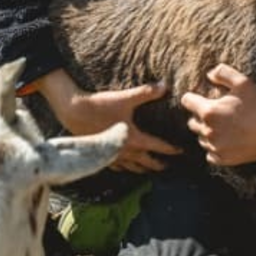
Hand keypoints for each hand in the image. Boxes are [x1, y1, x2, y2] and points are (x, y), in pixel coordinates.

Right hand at [54, 80, 182, 172]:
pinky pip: (117, 166)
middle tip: (168, 166)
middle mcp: (125, 151)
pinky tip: (125, 166)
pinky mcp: (101, 153)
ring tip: (149, 169)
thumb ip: (146, 92)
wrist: (74, 112)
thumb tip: (165, 86)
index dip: (172, 149)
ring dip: (143, 169)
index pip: (158, 147)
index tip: (182, 152)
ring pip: (132, 167)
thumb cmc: (100, 105)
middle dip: (158, 164)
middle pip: (147, 162)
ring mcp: (112, 155)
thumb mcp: (125, 98)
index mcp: (134, 139)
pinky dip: (125, 168)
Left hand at [181, 65, 255, 166]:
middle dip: (200, 115)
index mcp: (209, 111)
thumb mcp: (242, 81)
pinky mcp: (225, 160)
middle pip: (192, 122)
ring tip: (224, 125)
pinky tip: (226, 140)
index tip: (203, 96)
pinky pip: (210, 154)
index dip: (194, 96)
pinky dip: (215, 148)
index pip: (187, 101)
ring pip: (201, 138)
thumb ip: (222, 73)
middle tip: (217, 111)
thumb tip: (208, 75)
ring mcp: (217, 148)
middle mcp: (209, 131)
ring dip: (208, 132)